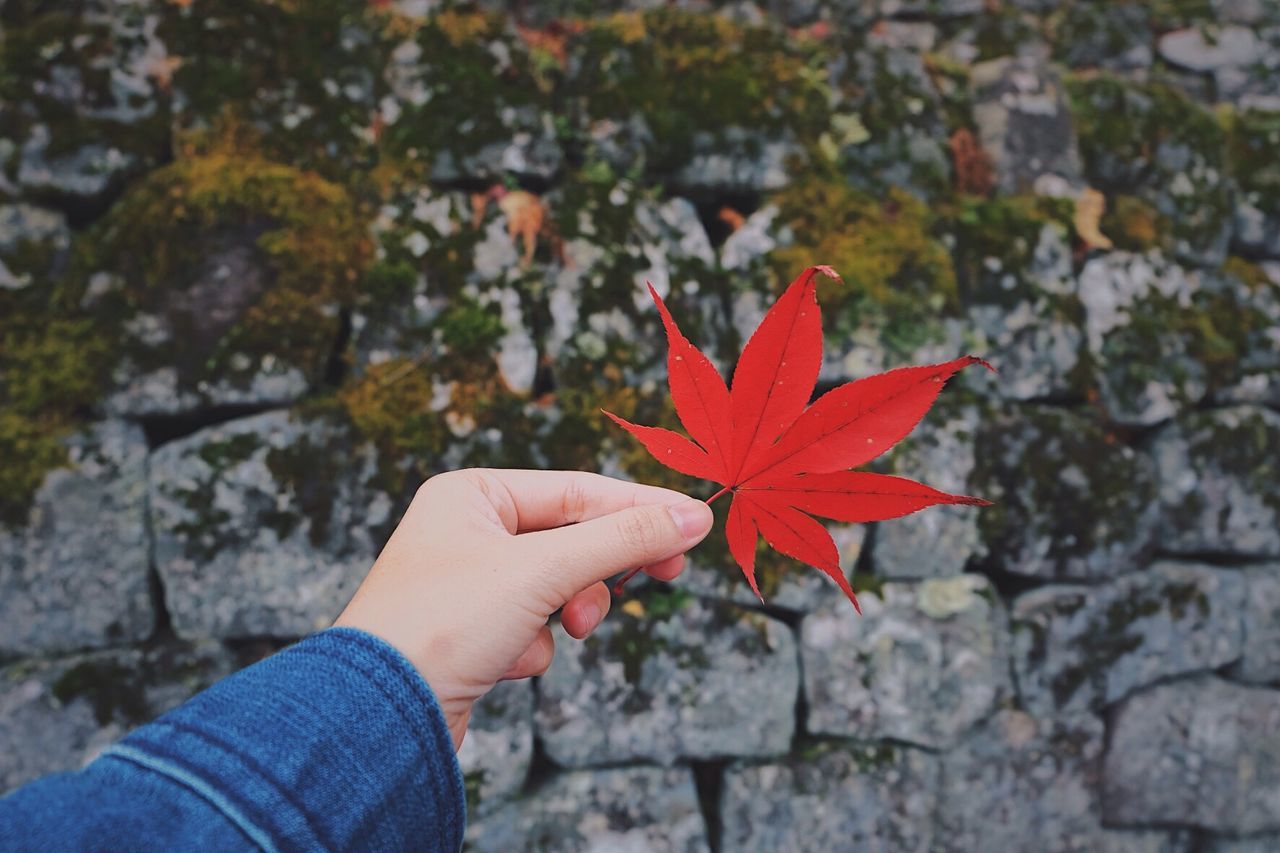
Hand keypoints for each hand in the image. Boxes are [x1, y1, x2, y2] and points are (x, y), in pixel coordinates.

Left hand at [334, 469, 713, 749]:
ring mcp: (467, 583)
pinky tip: (503, 662)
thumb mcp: (544, 570)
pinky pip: (531, 625)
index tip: (695, 525)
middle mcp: (465, 530)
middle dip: (600, 570)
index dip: (640, 508)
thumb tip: (694, 517)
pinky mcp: (470, 632)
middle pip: (570, 538)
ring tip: (559, 629)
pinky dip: (531, 646)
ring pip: (556, 586)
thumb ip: (624, 539)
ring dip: (567, 611)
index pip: (578, 490)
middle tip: (665, 575)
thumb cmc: (442, 624)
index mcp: (472, 494)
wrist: (378, 716)